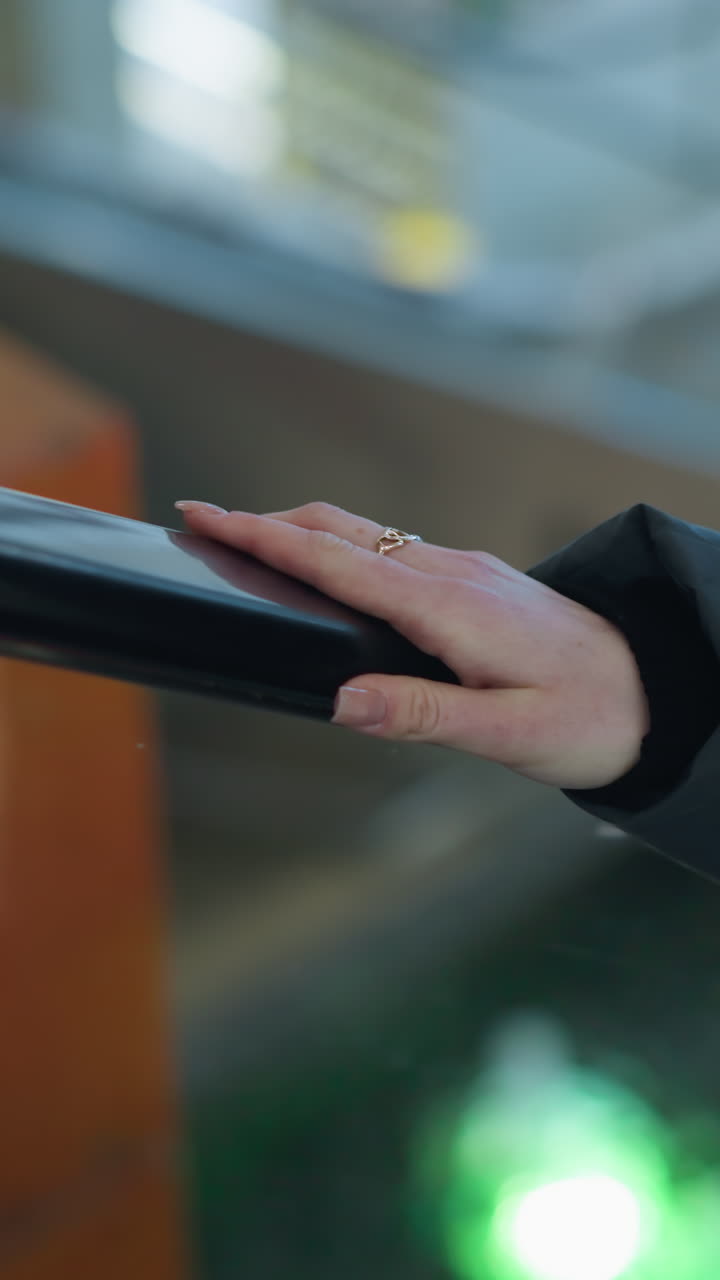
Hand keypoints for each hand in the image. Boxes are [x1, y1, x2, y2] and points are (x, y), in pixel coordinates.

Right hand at [176, 500, 649, 790]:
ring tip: (255, 542)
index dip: (264, 537)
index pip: (337, 561)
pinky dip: (345, 549)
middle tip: (209, 523)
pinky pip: (395, 551)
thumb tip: (339, 700)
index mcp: (451, 608)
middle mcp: (454, 575)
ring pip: (369, 535)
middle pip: (345, 530)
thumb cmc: (592, 717)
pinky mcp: (477, 582)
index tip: (208, 516)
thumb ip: (420, 715)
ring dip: (305, 531)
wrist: (657, 692)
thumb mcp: (506, 734)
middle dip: (270, 521)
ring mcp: (468, 572)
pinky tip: (334, 571)